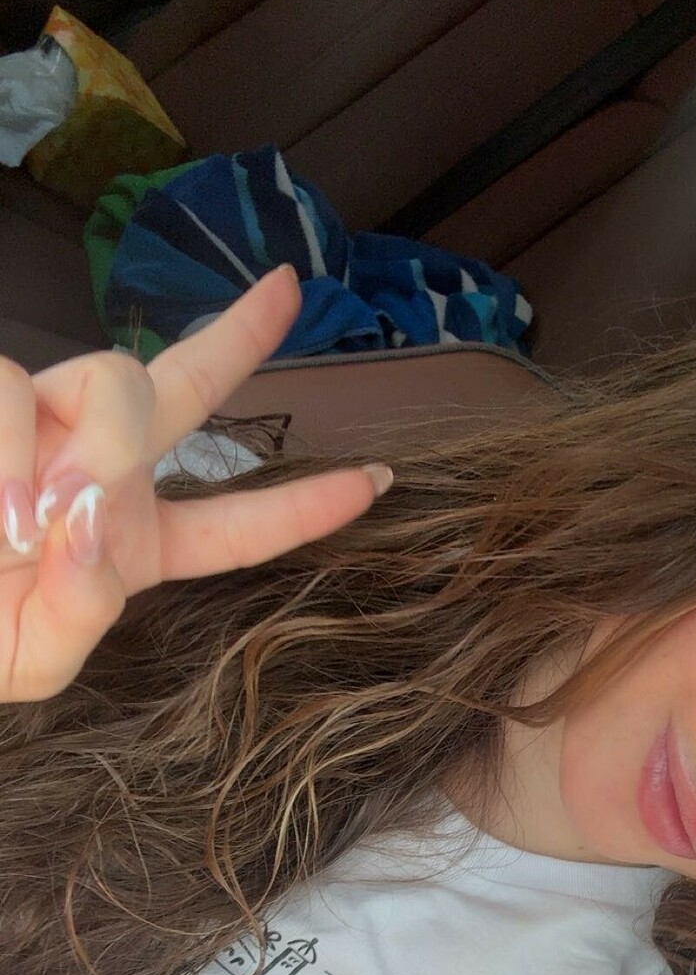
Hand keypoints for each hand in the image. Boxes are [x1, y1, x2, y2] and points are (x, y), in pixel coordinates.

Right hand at [0, 264, 391, 702]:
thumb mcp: (31, 660)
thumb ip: (83, 608)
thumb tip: (95, 518)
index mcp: (130, 545)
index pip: (232, 526)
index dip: (303, 507)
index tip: (379, 481)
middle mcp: (91, 471)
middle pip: (181, 388)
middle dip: (238, 336)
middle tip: (265, 314)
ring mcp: (34, 426)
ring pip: (109, 379)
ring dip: (95, 446)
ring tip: (38, 523)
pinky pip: (10, 392)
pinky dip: (9, 454)